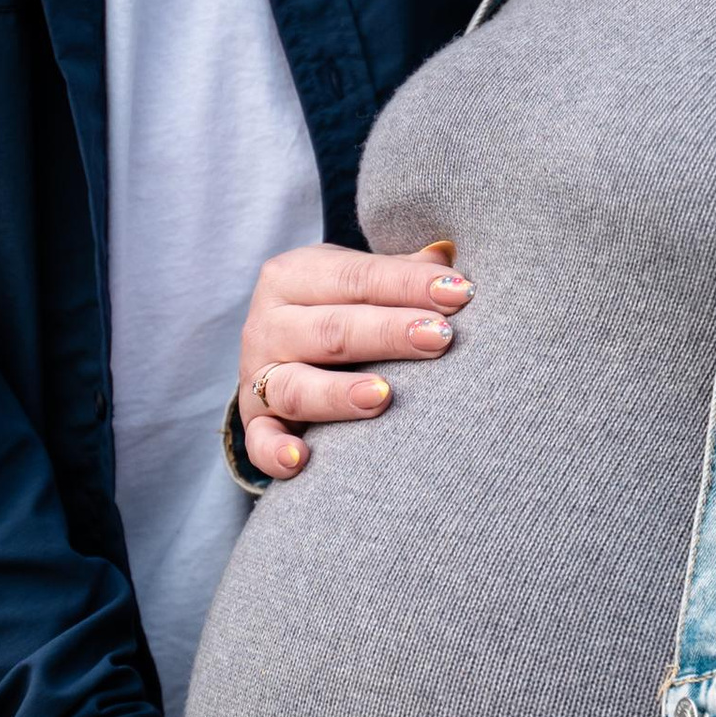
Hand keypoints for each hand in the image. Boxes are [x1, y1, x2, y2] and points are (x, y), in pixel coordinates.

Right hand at [235, 237, 472, 476]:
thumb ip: (401, 271)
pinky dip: (275, 452)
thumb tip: (448, 257)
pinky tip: (301, 460)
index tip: (461, 292)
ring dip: (339, 393)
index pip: (356, 278)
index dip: (408, 284)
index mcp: (293, 276)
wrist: (283, 348)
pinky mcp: (254, 422)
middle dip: (389, 334)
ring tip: (384, 395)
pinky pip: (259, 441)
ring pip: (296, 387)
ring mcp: (257, 377)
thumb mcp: (359, 279)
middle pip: (331, 331)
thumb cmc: (339, 308)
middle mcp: (267, 324)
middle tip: (441, 338)